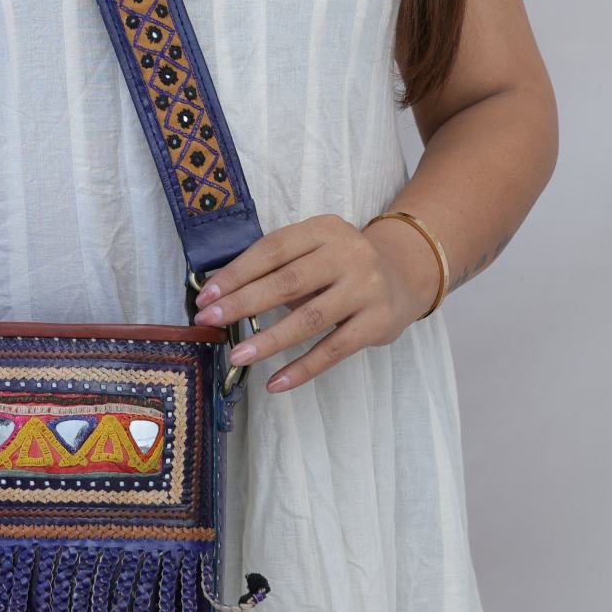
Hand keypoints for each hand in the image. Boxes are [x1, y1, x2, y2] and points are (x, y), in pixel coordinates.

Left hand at [191, 211, 433, 393]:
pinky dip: (302, 369)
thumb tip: (224, 298)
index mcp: (324, 229)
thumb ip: (281, 268)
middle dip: (244, 303)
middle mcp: (348, 254)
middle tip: (210, 321)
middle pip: (287, 281)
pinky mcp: (377, 322)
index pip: (272, 249)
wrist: (405, 274)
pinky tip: (276, 382)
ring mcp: (366, 288)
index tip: (206, 295)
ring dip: (269, 340)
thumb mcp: (316, 250)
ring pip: (309, 318)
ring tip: (238, 355)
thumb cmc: (342, 266)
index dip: (236, 273)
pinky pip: (333, 350)